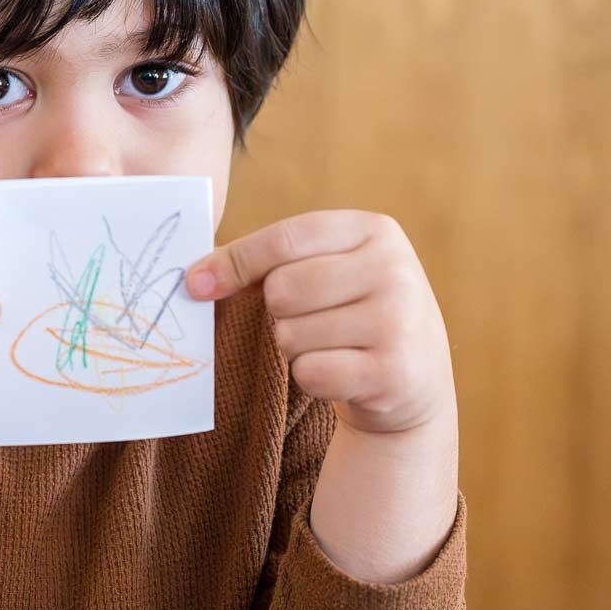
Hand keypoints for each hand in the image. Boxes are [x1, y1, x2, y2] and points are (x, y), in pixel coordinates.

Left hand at [184, 211, 452, 436]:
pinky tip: (342, 373)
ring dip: (294, 349)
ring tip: (331, 347)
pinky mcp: (393, 371)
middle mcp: (394, 269)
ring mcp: (399, 321)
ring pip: (291, 334)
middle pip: (283, 289)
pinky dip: (311, 379)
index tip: (196, 283)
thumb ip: (267, 263)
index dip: (236, 261)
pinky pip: (310, 372)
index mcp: (375, 230)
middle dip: (277, 314)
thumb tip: (196, 279)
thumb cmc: (351, 314)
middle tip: (307, 322)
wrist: (414, 379)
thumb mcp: (326, 271)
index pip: (287, 237)